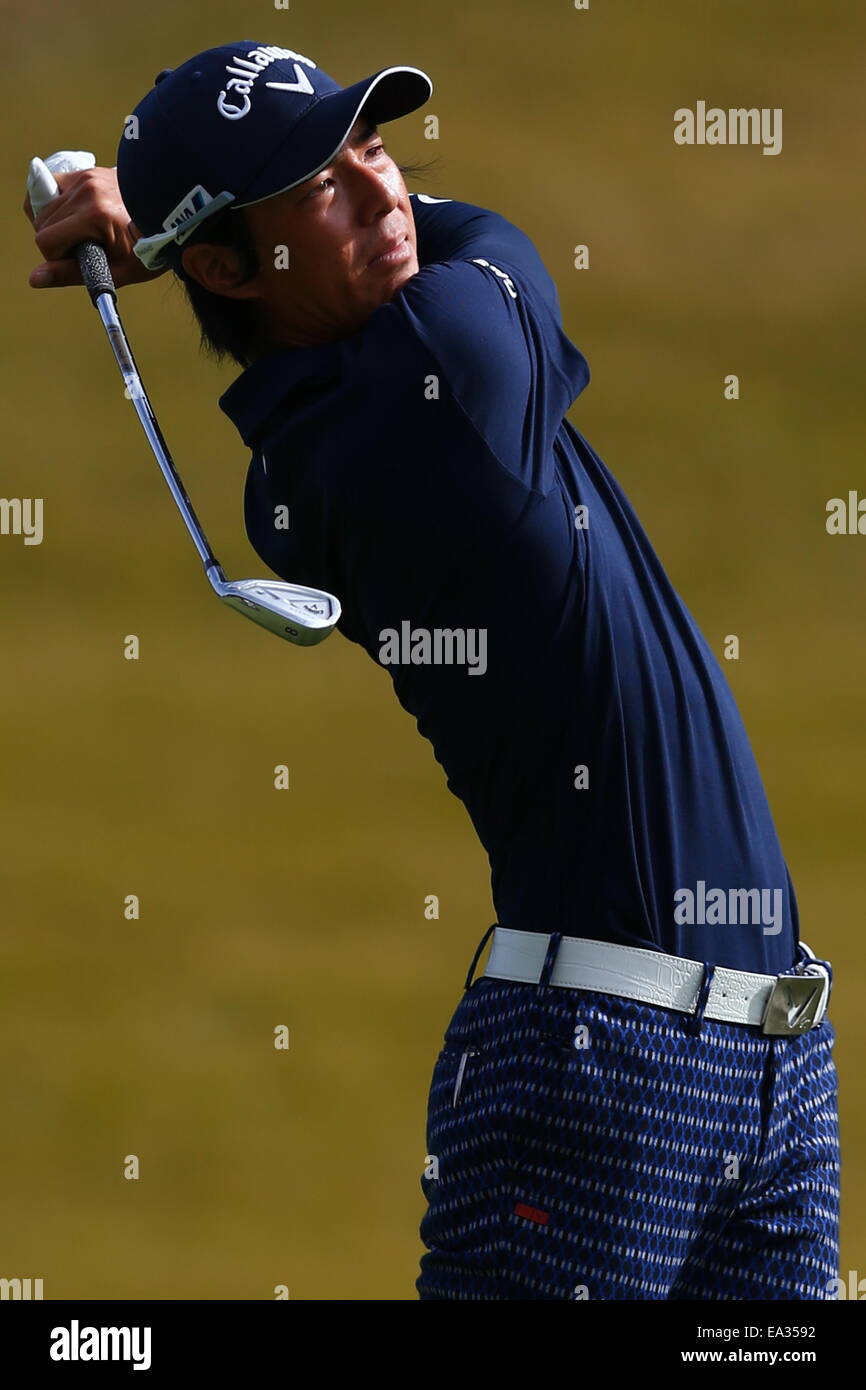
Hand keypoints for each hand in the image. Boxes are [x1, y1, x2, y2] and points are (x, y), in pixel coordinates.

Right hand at [23, 165, 167, 289]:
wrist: (173, 217)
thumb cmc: (149, 249)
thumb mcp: (116, 271)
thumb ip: (72, 274)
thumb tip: (35, 279)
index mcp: (95, 215)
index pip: (46, 241)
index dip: (59, 258)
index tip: (83, 259)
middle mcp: (86, 190)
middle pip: (40, 222)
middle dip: (56, 241)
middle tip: (87, 247)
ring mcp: (85, 176)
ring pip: (42, 204)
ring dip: (55, 223)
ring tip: (82, 232)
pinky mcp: (86, 171)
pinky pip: (52, 186)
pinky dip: (57, 204)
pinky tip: (75, 216)